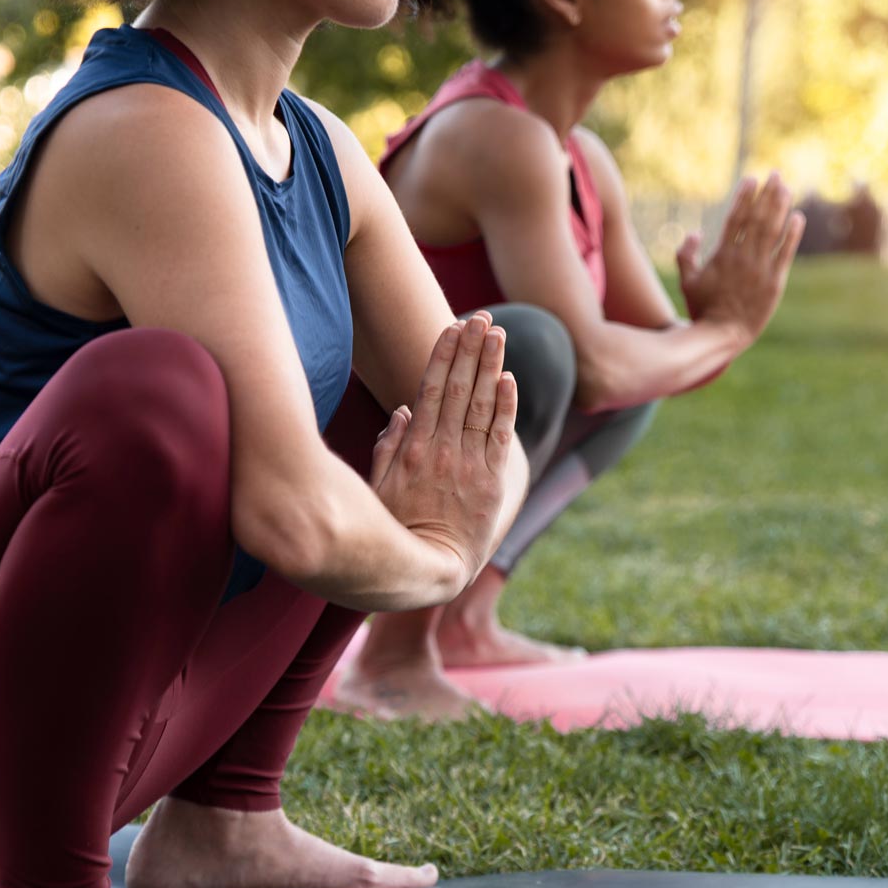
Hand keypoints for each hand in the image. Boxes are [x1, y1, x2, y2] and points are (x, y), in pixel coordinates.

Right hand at [369, 313, 518, 590]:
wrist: (431, 570)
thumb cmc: (396, 531)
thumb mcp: (378, 489)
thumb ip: (389, 448)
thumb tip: (402, 411)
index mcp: (413, 448)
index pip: (431, 390)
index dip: (444, 355)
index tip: (452, 327)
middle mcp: (443, 450)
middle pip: (460, 388)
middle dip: (471, 349)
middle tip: (481, 318)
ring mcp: (469, 464)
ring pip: (483, 405)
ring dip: (491, 366)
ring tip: (498, 334)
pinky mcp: (492, 481)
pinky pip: (501, 436)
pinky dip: (506, 406)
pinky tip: (510, 378)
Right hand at [676, 173, 804, 345]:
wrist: (722, 335)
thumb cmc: (702, 309)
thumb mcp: (686, 281)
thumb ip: (685, 255)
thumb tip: (694, 232)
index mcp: (722, 255)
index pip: (735, 219)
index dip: (744, 197)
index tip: (752, 180)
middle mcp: (742, 258)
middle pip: (757, 219)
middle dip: (767, 194)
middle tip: (775, 175)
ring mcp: (760, 269)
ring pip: (772, 231)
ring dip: (780, 207)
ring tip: (786, 188)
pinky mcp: (775, 282)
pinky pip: (786, 253)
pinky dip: (792, 234)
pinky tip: (798, 217)